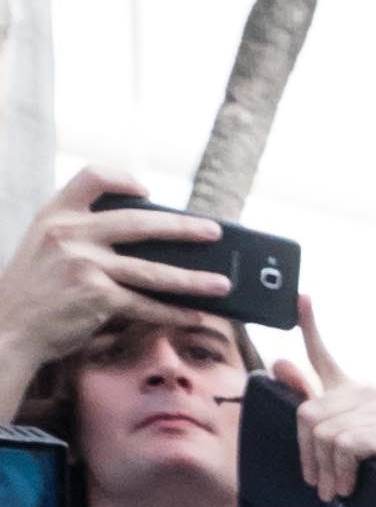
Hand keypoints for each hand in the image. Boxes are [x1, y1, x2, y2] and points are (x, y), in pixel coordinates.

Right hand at [0, 166, 240, 387]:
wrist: (7, 328)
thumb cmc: (33, 291)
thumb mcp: (43, 246)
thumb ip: (79, 234)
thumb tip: (145, 239)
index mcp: (55, 215)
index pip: (91, 178)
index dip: (122, 179)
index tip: (147, 190)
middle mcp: (69, 234)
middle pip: (139, 222)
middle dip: (183, 228)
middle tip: (214, 233)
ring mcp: (83, 265)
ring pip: (153, 270)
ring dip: (194, 280)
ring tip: (222, 284)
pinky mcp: (96, 297)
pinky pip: (146, 305)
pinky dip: (174, 313)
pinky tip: (195, 316)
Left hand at [265, 298, 375, 504]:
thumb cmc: (366, 478)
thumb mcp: (330, 444)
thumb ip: (305, 405)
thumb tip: (279, 361)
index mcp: (348, 394)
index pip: (323, 355)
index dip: (311, 325)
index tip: (301, 297)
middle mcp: (367, 394)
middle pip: (307, 412)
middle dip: (306, 453)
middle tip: (317, 483)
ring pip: (322, 431)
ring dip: (324, 469)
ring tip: (335, 489)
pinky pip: (343, 445)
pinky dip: (340, 471)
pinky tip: (350, 486)